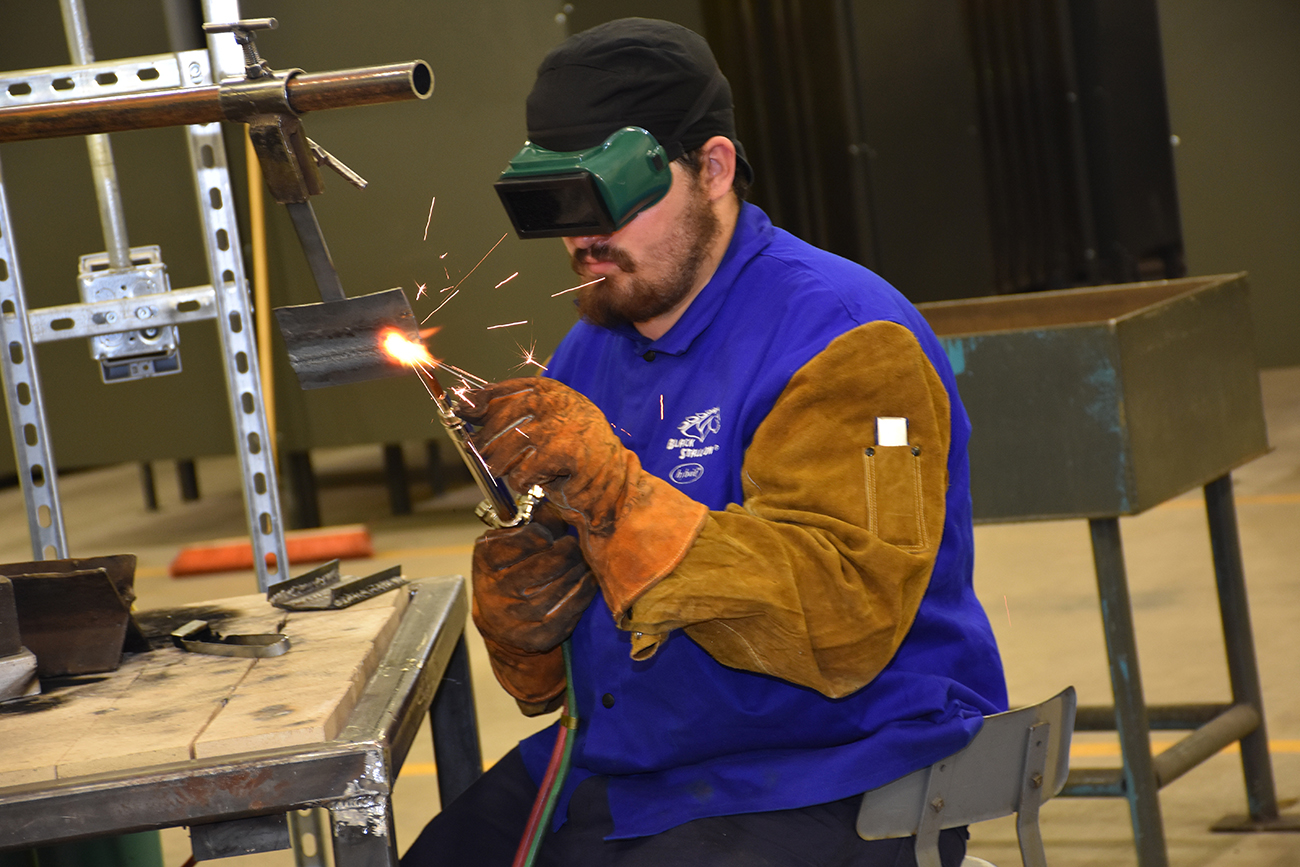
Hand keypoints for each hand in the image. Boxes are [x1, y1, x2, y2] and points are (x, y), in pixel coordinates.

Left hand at [457, 378, 709, 618]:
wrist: (615, 482)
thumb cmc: (575, 455)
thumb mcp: (545, 424)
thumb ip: (511, 413)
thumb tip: (465, 408)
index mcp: (549, 390)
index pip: (500, 391)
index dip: (476, 404)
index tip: (461, 415)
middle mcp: (553, 402)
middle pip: (496, 424)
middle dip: (485, 449)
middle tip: (492, 464)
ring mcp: (558, 425)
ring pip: (503, 452)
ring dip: (507, 470)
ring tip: (527, 473)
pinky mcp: (562, 452)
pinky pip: (521, 474)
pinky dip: (525, 485)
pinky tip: (542, 482)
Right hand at [471, 504, 595, 653]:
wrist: (502, 631)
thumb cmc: (507, 577)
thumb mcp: (506, 547)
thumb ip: (530, 524)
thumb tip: (556, 504)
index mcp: (486, 560)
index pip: (532, 536)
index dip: (546, 533)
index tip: (548, 536)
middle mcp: (498, 590)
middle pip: (554, 559)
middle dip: (569, 549)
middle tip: (572, 547)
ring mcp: (519, 616)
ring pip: (567, 580)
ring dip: (580, 568)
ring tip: (579, 562)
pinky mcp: (540, 635)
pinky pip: (575, 604)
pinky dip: (585, 589)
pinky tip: (586, 580)